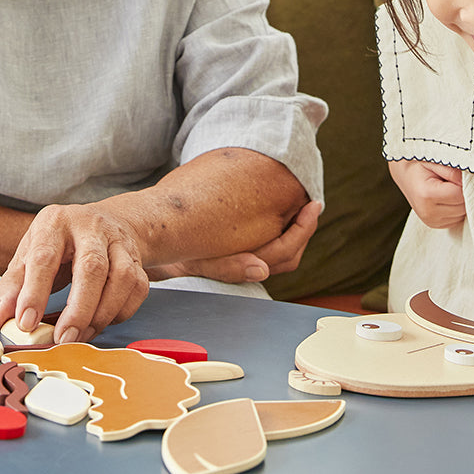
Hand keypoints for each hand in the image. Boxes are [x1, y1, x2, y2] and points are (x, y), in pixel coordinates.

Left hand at [0, 201, 150, 344]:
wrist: (104, 222)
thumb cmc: (60, 244)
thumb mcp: (29, 254)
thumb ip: (13, 286)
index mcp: (56, 223)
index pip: (44, 257)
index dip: (35, 292)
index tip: (26, 324)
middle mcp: (92, 227)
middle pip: (92, 267)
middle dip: (79, 308)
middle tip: (63, 338)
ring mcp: (119, 242)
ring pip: (122, 278)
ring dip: (102, 314)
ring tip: (81, 335)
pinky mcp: (137, 259)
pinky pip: (138, 289)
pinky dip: (120, 312)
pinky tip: (101, 322)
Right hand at [146, 201, 320, 283]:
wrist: (160, 247)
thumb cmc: (179, 251)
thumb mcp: (198, 258)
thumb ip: (228, 266)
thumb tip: (262, 271)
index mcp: (244, 270)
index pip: (284, 254)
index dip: (302, 231)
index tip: (314, 206)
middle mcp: (249, 268)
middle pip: (289, 253)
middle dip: (304, 228)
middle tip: (314, 202)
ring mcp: (247, 259)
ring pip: (283, 249)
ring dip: (295, 228)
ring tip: (303, 203)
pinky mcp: (243, 248)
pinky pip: (270, 239)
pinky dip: (281, 225)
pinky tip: (282, 207)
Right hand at [388, 160, 465, 228]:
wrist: (404, 174)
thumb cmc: (419, 165)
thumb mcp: (435, 160)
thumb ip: (452, 171)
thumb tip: (470, 182)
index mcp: (427, 196)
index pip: (460, 194)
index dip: (463, 183)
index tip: (455, 173)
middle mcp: (428, 213)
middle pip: (463, 206)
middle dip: (463, 192)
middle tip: (451, 180)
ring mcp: (431, 221)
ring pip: (462, 214)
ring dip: (460, 201)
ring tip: (447, 187)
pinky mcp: (435, 224)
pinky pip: (457, 218)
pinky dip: (456, 207)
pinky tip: (446, 197)